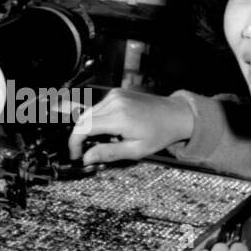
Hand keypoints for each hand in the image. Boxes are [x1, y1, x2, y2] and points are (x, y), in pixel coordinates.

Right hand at [68, 88, 194, 165]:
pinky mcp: (117, 92)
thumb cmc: (160, 133)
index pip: (83, 128)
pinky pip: (98, 107)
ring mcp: (115, 95)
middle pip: (82, 119)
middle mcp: (114, 102)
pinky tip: (109, 129)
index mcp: (119, 117)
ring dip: (88, 128)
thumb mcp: (136, 150)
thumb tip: (87, 158)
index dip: (75, 143)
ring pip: (88, 113)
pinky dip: (97, 119)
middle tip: (85, 152)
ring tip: (102, 141)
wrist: (176, 114)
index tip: (76, 154)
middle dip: (79, 136)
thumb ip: (108, 153)